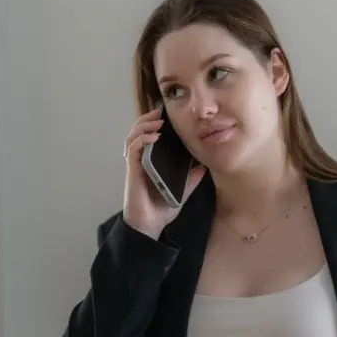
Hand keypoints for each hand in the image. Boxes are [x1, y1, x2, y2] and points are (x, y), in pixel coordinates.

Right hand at [122, 108, 205, 239]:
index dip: (153, 124)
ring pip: (132, 136)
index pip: (148, 137)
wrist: (150, 225)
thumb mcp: (182, 191)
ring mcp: (135, 165)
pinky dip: (142, 139)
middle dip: (147, 119)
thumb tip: (204, 167)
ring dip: (143, 125)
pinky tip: (154, 137)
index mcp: (150, 163)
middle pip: (137, 132)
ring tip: (157, 121)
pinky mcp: (132, 170)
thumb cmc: (161, 209)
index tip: (166, 116)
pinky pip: (133, 149)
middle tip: (160, 112)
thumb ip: (191, 179)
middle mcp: (140, 161)